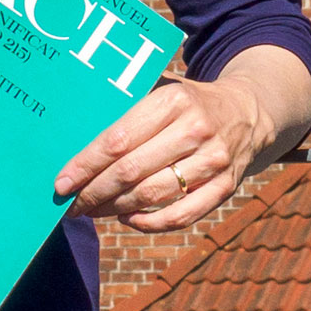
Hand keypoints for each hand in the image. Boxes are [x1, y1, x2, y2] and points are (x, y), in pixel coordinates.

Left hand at [55, 71, 267, 231]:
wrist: (248, 112)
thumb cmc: (188, 102)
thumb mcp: (164, 86)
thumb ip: (127, 103)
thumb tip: (73, 130)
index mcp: (174, 100)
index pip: (119, 139)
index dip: (86, 165)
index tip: (61, 183)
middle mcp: (195, 130)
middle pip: (132, 172)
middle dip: (94, 192)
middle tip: (70, 204)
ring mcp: (213, 161)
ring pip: (152, 196)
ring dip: (115, 208)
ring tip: (92, 210)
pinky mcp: (226, 187)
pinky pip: (181, 216)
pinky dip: (149, 223)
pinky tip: (126, 218)